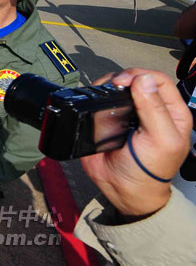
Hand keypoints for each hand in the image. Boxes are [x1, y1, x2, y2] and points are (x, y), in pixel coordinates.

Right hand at [82, 69, 191, 218]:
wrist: (122, 190)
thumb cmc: (149, 170)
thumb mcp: (161, 140)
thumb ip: (155, 109)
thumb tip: (142, 79)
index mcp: (171, 112)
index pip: (159, 80)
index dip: (141, 75)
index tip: (124, 83)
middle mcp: (150, 109)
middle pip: (137, 78)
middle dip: (123, 78)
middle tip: (112, 86)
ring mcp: (127, 113)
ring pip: (117, 86)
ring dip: (107, 86)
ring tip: (102, 96)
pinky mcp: (107, 119)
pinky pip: (100, 100)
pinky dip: (95, 96)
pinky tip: (94, 102)